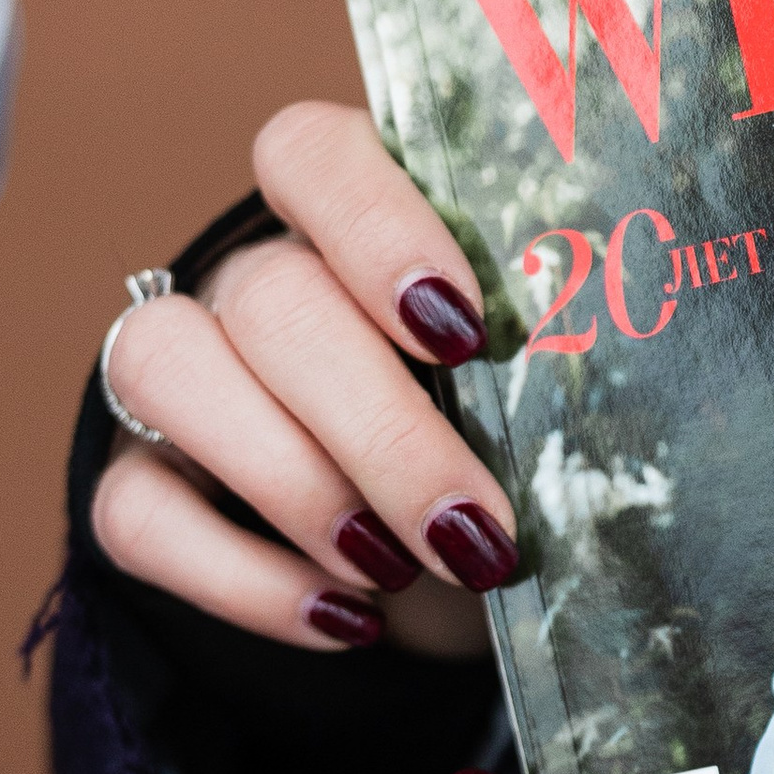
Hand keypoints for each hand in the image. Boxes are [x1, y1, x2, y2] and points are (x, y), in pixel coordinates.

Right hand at [90, 103, 517, 654]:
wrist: (432, 562)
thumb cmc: (501, 442)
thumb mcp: (534, 396)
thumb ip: (550, 369)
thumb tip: (639, 402)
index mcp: (350, 221)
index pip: (314, 154)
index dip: (376, 230)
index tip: (463, 330)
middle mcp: (252, 278)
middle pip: (273, 300)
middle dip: (382, 430)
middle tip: (476, 529)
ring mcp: (179, 371)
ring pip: (168, 370)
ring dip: (296, 485)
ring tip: (398, 571)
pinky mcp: (134, 475)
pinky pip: (137, 507)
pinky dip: (243, 577)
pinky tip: (345, 619)